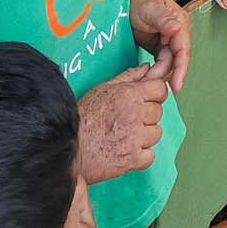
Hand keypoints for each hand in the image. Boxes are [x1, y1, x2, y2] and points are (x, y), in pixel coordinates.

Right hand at [79, 65, 168, 183]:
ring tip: (125, 136)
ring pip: (156, 133)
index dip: (155, 95)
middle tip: (128, 121)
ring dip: (145, 135)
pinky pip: (150, 155)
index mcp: (129, 95)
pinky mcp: (132, 159)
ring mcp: (135, 138)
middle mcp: (135, 114)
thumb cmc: (81, 117)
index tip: (146, 101)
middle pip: (158, 112)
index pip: (161, 89)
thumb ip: (129, 77)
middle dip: (147, 116)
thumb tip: (147, 67)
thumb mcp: (102, 89)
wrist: (65, 147)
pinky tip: (126, 151)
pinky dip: (141, 156)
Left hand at [131, 0, 191, 95]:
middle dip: (168, 75)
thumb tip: (178, 28)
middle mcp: (179, 33)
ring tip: (146, 81)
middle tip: (153, 86)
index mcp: (180, 23)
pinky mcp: (162, 46)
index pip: (184, 50)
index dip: (181, 69)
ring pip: (169, 63)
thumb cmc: (141, 0)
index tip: (176, 85)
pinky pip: (162, 62)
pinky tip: (148, 77)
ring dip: (160, 74)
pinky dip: (155, 70)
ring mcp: (171, 40)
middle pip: (178, 60)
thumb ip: (164, 19)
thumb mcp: (151, 9)